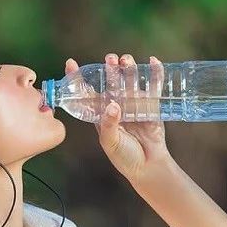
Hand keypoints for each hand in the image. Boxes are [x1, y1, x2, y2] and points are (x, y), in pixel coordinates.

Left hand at [65, 53, 173, 183]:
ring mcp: (134, 104)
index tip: (71, 64)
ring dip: (129, 68)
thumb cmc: (125, 157)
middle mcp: (117, 105)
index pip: (87, 93)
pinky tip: (153, 62)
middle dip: (110, 69)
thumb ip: (109, 125)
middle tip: (110, 59)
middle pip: (112, 82)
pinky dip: (154, 74)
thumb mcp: (110, 142)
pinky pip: (153, 87)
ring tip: (126, 60)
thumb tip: (113, 105)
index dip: (78, 79)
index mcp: (101, 114)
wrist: (147, 167)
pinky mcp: (151, 106)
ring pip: (131, 81)